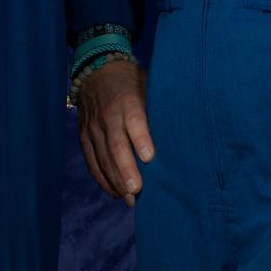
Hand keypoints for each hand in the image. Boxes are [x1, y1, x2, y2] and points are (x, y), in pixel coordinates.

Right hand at [75, 59, 152, 205]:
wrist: (97, 70)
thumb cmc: (132, 83)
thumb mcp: (148, 86)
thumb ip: (158, 109)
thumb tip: (185, 135)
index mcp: (127, 100)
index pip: (133, 119)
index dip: (141, 138)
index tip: (149, 158)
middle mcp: (108, 114)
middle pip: (115, 144)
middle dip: (126, 168)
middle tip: (137, 190)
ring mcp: (93, 126)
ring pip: (102, 156)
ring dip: (115, 180)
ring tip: (130, 199)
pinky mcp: (84, 135)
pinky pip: (91, 160)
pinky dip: (102, 178)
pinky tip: (115, 192)